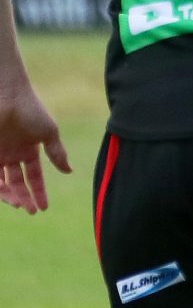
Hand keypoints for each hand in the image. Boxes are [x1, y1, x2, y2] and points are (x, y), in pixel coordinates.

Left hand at [0, 76, 69, 213]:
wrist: (8, 97)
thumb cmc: (31, 110)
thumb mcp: (48, 133)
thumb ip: (57, 153)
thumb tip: (70, 171)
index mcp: (29, 150)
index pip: (33, 176)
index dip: (38, 192)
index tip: (43, 208)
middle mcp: (12, 155)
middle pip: (16, 183)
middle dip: (23, 198)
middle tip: (30, 210)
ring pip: (2, 184)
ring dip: (10, 196)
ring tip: (18, 204)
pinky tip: (6, 194)